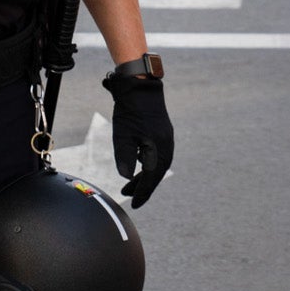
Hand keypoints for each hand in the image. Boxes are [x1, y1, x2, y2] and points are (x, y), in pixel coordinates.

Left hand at [103, 68, 173, 205]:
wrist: (140, 86)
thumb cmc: (130, 111)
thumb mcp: (123, 137)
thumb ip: (125, 159)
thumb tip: (127, 178)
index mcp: (159, 151)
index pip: (151, 179)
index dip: (142, 193)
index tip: (134, 204)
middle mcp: (166, 147)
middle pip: (156, 174)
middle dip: (142, 186)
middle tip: (127, 195)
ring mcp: (166, 138)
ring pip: (157, 164)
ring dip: (144, 175)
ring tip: (130, 183)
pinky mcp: (162, 132)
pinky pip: (157, 155)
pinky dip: (148, 164)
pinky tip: (138, 163)